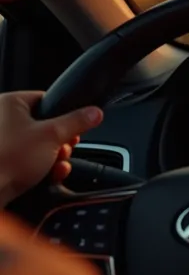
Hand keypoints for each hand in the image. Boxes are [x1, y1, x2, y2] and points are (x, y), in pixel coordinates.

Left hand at [0, 91, 101, 206]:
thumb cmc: (8, 158)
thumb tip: (94, 113)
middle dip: (61, 142)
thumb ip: (77, 121)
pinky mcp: (3, 161)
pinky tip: (49, 175)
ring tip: (56, 165)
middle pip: (45, 125)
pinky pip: (27, 160)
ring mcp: (2, 142)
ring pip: (38, 145)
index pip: (46, 100)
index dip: (65, 115)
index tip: (75, 128)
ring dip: (54, 157)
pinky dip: (41, 167)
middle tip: (64, 149)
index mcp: (9, 103)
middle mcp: (1, 120)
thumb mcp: (53, 135)